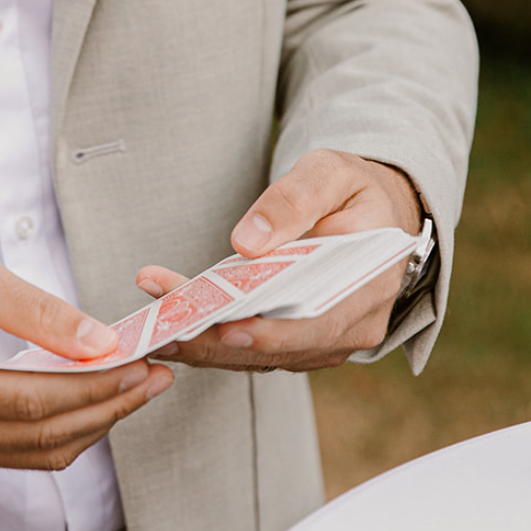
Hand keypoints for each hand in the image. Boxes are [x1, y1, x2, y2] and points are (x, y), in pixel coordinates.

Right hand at [0, 235, 171, 469]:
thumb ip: (41, 313)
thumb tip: (102, 343)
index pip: (34, 399)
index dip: (96, 385)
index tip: (142, 362)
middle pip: (43, 433)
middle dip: (110, 406)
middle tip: (158, 375)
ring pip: (42, 451)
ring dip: (97, 421)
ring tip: (142, 385)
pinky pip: (27, 450)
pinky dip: (70, 428)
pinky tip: (102, 398)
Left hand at [135, 149, 421, 373]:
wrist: (374, 213)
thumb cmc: (353, 190)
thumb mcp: (331, 173)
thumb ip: (294, 200)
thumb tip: (247, 242)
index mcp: (372, 283)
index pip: (322, 321)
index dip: (274, 332)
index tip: (226, 328)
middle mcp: (356, 326)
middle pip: (283, 348)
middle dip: (219, 342)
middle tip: (165, 331)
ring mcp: (330, 342)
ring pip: (263, 356)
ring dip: (207, 345)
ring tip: (157, 326)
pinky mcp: (304, 345)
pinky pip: (256, 351)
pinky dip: (214, 341)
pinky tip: (175, 325)